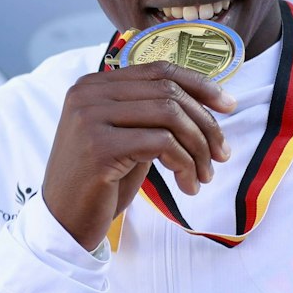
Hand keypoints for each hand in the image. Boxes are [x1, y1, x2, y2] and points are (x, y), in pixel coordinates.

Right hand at [41, 60, 235, 250]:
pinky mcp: (99, 146)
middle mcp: (89, 93)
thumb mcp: (127, 138)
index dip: (199, 84)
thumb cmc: (101, 182)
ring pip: (169, 115)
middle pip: (168, 92)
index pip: (159, 70)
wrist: (64, 223)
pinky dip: (185, 164)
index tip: (228, 105)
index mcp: (94, 84)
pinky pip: (162, 143)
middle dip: (205, 123)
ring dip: (198, 147)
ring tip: (205, 175)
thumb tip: (206, 103)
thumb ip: (151, 115)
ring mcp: (91, 117)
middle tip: (222, 154)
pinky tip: (188, 186)